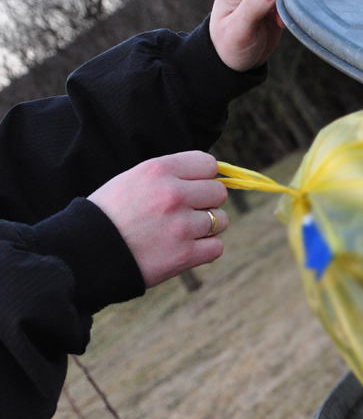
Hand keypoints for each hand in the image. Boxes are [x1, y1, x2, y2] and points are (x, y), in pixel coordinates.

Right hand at [88, 151, 229, 287]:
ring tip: (181, 231)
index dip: (204, 177)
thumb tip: (210, 176)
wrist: (85, 252)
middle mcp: (173, 194)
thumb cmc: (110, 214)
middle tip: (186, 212)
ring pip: (221, 221)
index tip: (194, 187)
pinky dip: (205, 249)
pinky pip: (216, 247)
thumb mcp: (133, 179)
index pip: (208, 164)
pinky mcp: (185, 255)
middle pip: (219, 193)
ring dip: (207, 227)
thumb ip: (170, 175)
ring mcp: (181, 226)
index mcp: (159, 170)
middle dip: (207, 202)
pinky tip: (185, 248)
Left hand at [210, 0, 284, 71]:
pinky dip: (290, 10)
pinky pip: (290, 0)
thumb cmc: (230, 45)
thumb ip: (253, 7)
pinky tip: (281, 23)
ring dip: (287, 5)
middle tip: (277, 18)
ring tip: (278, 22)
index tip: (272, 14)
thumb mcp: (238, 29)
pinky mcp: (275, 4)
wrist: (237, 62)